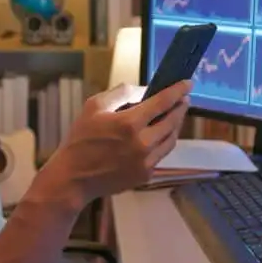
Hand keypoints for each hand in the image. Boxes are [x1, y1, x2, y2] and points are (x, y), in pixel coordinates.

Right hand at [45, 80, 192, 204]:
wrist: (73, 178)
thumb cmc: (80, 140)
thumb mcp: (94, 106)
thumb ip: (121, 93)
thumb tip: (144, 90)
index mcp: (129, 123)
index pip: (163, 102)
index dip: (178, 91)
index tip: (188, 83)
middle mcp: (142, 143)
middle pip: (172, 121)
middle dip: (180, 108)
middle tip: (183, 99)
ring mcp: (146, 162)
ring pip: (171, 139)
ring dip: (176, 125)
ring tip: (175, 115)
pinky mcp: (145, 175)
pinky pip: (161, 154)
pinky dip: (164, 142)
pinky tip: (160, 135)